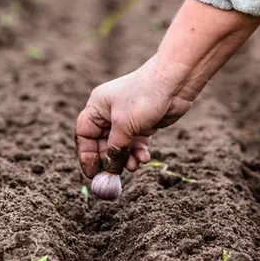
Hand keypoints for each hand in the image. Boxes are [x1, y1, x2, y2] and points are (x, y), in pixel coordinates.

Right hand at [75, 58, 191, 178]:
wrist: (175, 83)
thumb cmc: (144, 98)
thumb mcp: (124, 126)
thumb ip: (115, 149)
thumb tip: (109, 169)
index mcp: (97, 107)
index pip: (84, 134)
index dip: (86, 154)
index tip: (92, 173)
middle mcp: (110, 113)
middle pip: (102, 143)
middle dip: (110, 160)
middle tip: (115, 176)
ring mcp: (127, 119)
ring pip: (121, 146)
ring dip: (126, 158)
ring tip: (134, 166)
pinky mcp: (143, 124)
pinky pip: (136, 144)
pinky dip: (138, 152)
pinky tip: (145, 158)